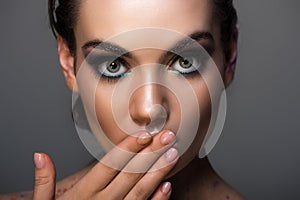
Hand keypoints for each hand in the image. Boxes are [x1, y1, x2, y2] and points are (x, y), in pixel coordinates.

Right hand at [33, 130, 177, 199]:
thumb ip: (43, 181)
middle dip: (151, 153)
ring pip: (140, 190)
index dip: (128, 148)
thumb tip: (40, 155)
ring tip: (173, 154)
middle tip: (168, 135)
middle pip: (130, 173)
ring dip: (158, 172)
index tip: (144, 134)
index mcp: (83, 194)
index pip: (109, 164)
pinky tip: (167, 186)